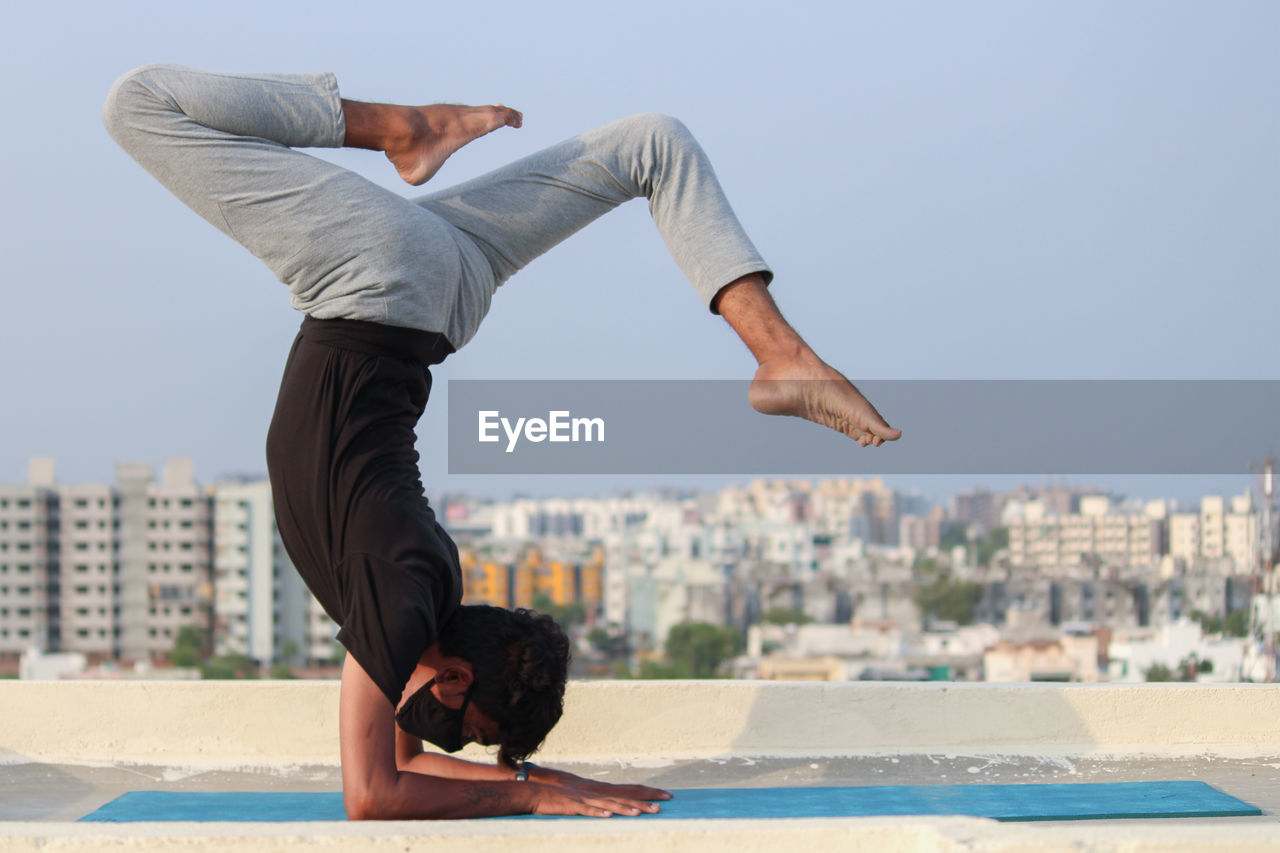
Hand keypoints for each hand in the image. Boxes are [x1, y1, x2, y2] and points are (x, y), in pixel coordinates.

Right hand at [527, 780, 662, 817]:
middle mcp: (596, 792)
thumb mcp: (583, 798)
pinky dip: (597, 813)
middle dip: (645, 800)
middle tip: (664, 803)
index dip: (648, 792)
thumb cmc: (558, 797)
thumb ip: (599, 802)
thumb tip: (615, 809)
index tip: (667, 794)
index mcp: (601, 790)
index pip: (630, 789)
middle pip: (625, 796)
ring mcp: (585, 798)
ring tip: (641, 813)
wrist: (535, 791)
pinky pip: (586, 810)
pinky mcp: (572, 805)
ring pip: (608, 803)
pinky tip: (608, 816)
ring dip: (625, 808)